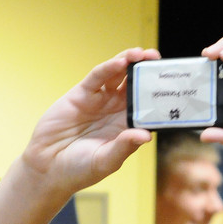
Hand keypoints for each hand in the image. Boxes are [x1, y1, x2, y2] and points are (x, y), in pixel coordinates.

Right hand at [21, 47, 159, 195]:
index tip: (174, 86)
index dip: (160, 95)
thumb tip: (146, 136)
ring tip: (143, 54)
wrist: (48, 167)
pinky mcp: (81, 95)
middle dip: (148, 72)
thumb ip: (124, 147)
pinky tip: (120, 61)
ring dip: (130, 63)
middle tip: (160, 61)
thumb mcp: (106, 161)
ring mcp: (99, 100)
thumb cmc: (80, 169)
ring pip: (118, 76)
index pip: (148, 106)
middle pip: (136, 86)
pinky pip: (97, 77)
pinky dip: (109, 67)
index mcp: (127, 126)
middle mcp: (116, 110)